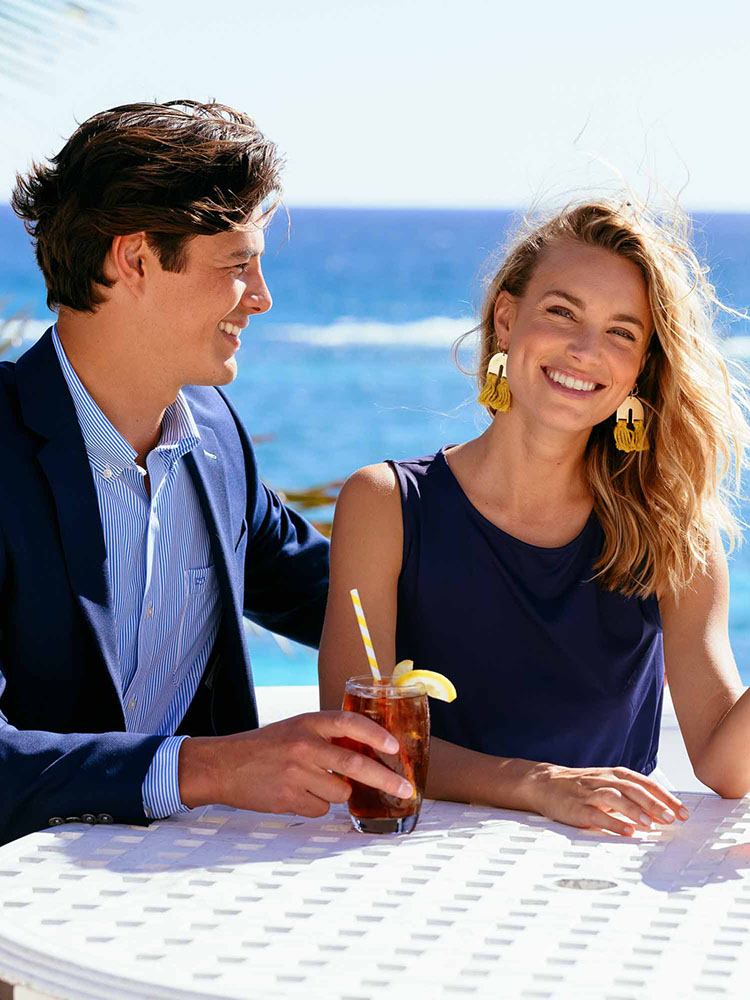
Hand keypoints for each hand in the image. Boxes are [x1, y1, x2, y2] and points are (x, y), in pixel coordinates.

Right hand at [178, 711, 413, 817]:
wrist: (222, 766)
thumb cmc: (265, 747)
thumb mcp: (295, 729)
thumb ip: (326, 736)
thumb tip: (367, 753)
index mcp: (308, 722)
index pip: (349, 723)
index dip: (375, 734)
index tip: (395, 747)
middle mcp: (304, 745)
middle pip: (354, 764)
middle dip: (385, 779)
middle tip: (406, 789)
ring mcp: (296, 773)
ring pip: (340, 792)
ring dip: (335, 793)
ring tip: (309, 783)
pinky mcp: (288, 798)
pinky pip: (320, 808)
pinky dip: (315, 805)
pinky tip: (295, 794)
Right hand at [526, 763, 689, 836]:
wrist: (544, 783)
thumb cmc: (582, 787)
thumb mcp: (607, 784)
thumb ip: (631, 794)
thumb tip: (662, 811)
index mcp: (614, 774)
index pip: (645, 783)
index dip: (665, 796)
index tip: (684, 812)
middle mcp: (604, 780)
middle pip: (632, 789)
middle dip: (654, 803)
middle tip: (673, 818)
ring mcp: (589, 794)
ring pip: (615, 798)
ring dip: (634, 810)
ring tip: (652, 824)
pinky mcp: (576, 808)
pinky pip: (596, 814)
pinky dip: (612, 822)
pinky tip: (626, 831)